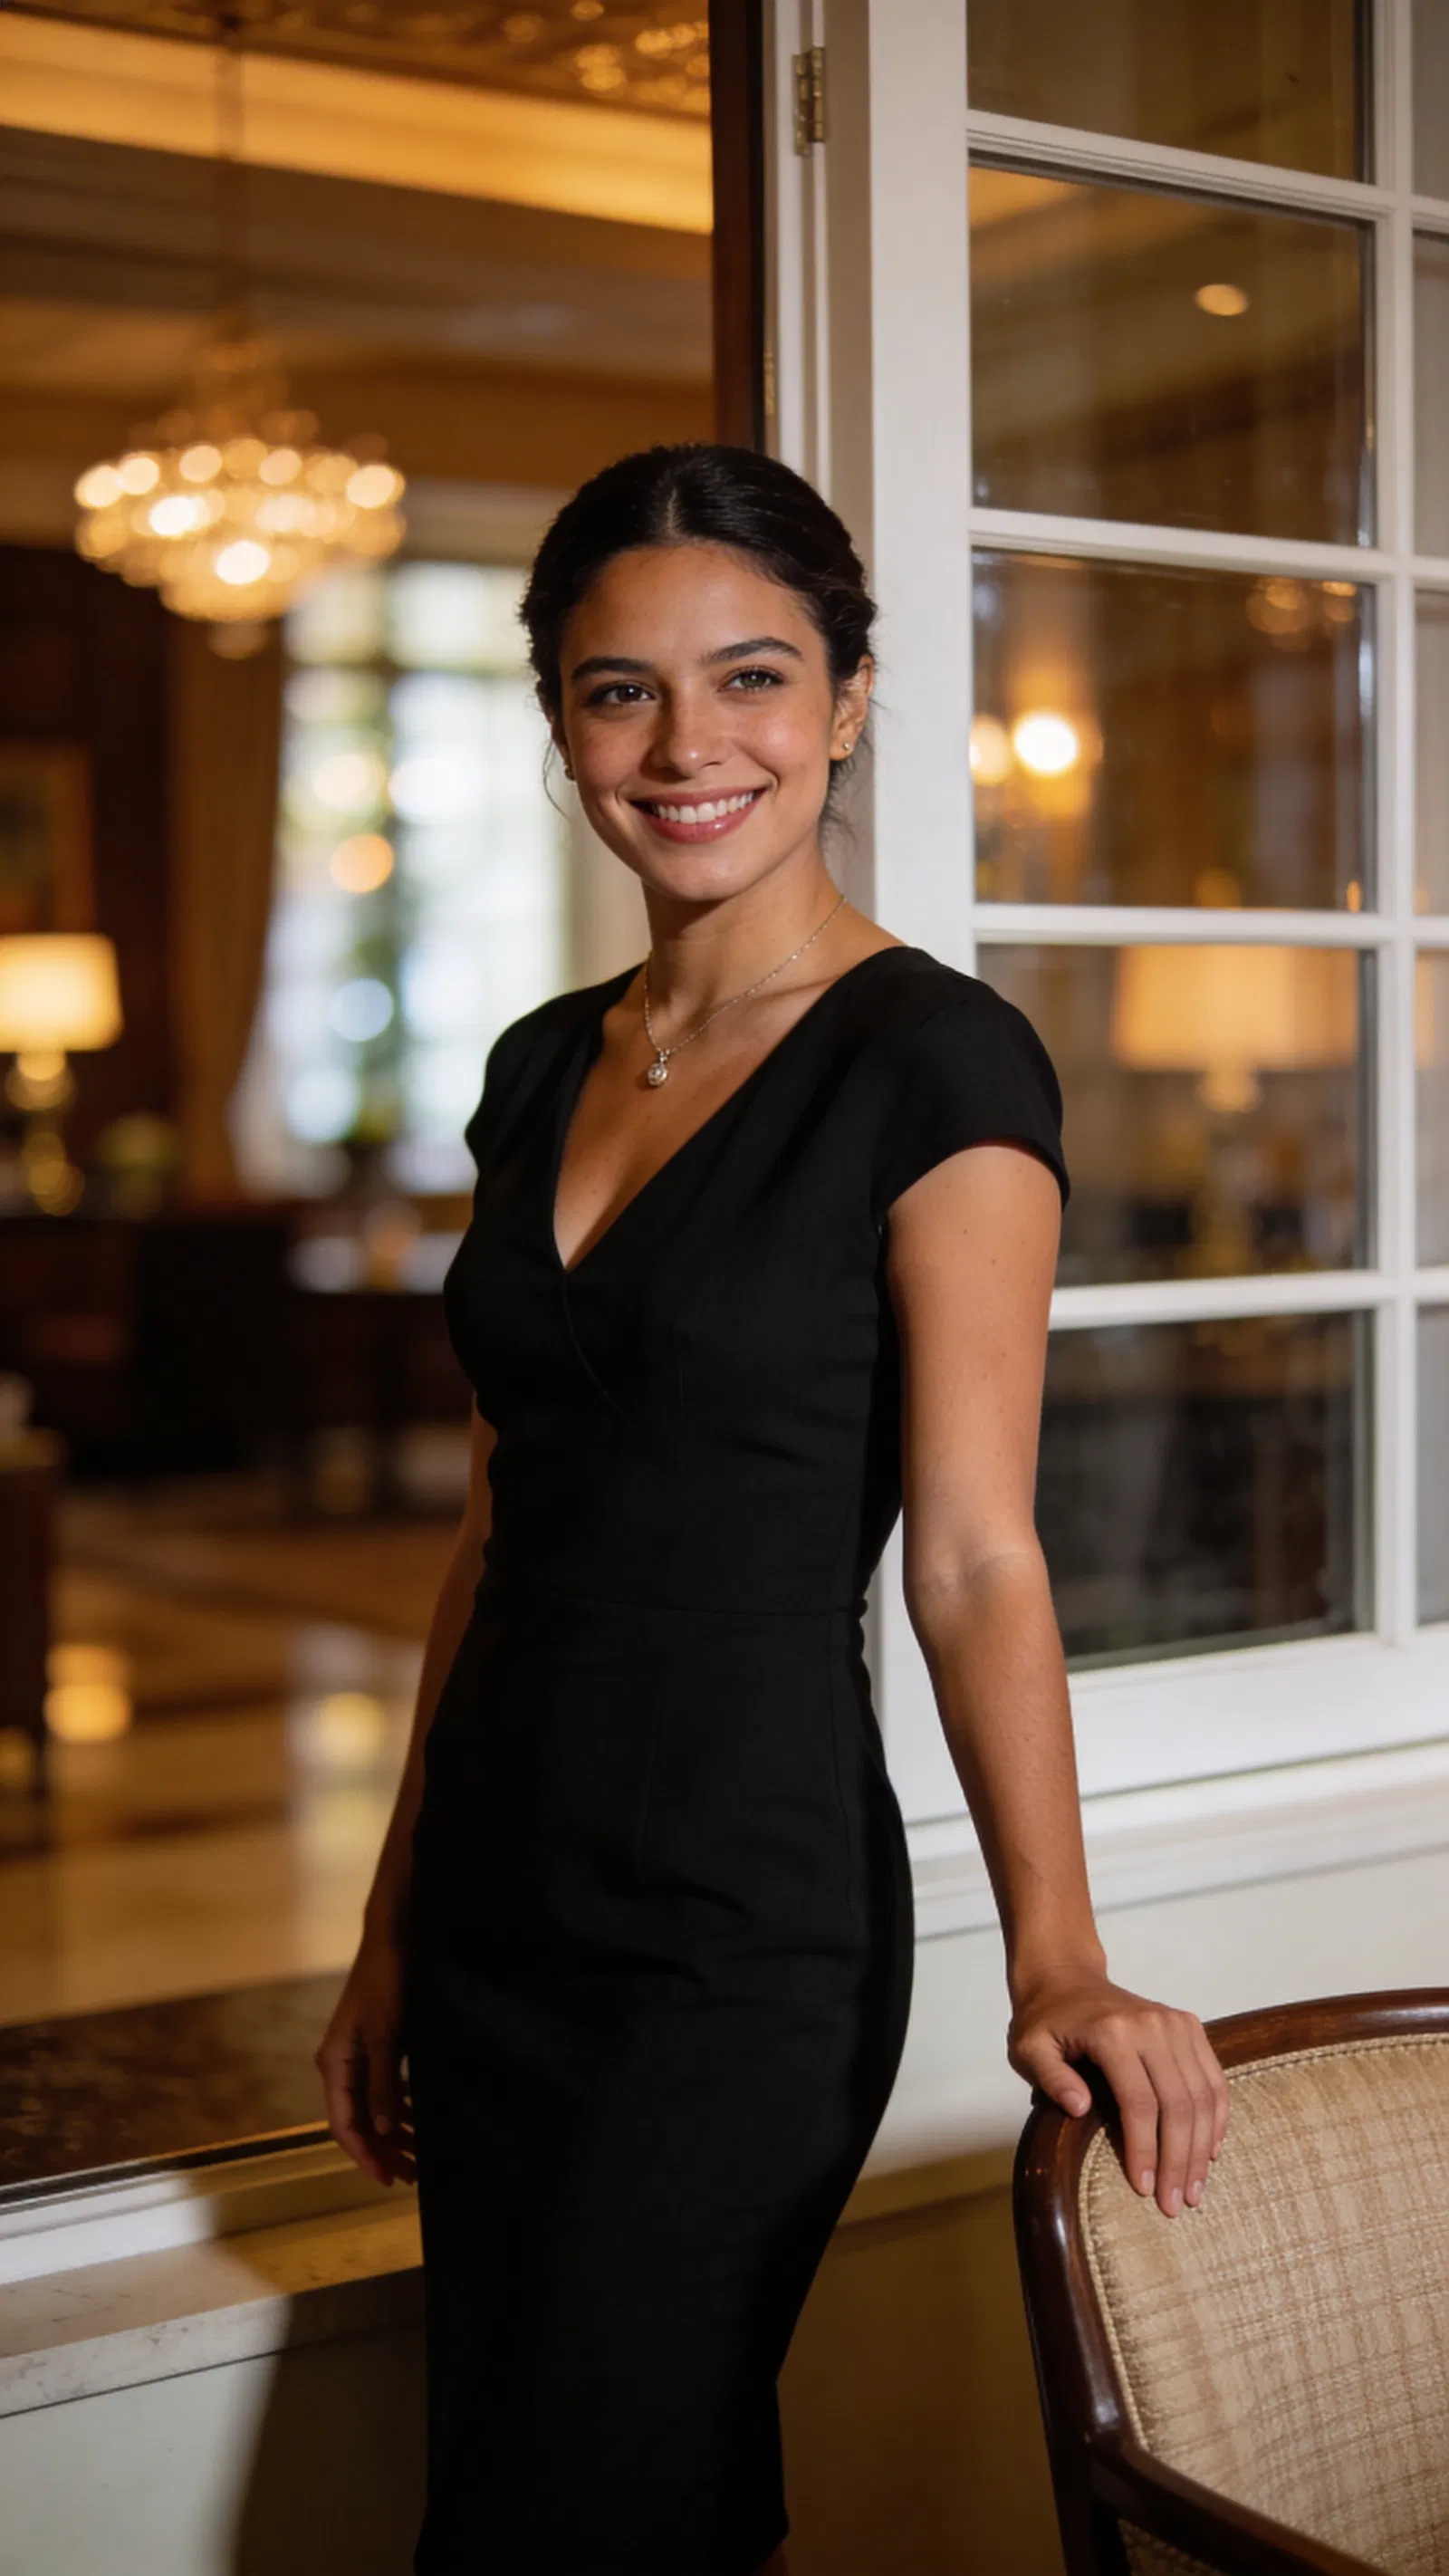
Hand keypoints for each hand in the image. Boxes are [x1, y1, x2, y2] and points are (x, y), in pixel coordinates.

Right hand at [315, 1934, 414, 2187]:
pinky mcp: (374, 2048)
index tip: (388, 2178)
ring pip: (371, 2108)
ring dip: (393, 2133)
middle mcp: (340, 2066)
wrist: (391, 1940)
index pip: (344, 2125)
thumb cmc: (386, 1985)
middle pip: (357, 2121)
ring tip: (418, 2157)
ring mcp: (357, 2057)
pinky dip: (399, 2108)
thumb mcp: (387, 2038)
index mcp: (334, 2065)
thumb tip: (385, 2130)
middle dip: (382, 2150)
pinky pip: (382, 2090)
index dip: (365, 2154)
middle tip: (410, 2176)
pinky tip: (417, 2122)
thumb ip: (384, 2085)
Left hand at [1009, 1967, 1229, 2217]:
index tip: (1143, 2189)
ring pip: (1201, 2095)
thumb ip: (1051, 2078)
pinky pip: (1213, 2078)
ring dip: (1201, 2147)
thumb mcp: (1029, 2048)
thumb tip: (1081, 2110)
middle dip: (1178, 2160)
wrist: (1067, 1977)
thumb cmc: (1044, 2020)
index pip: (1139, 2102)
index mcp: (1112, 2032)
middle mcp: (1152, 2025)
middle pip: (1177, 2103)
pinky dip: (1216, 2118)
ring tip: (1194, 2190)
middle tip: (1174, 2205)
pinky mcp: (1189, 2025)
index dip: (1144, 2150)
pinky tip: (1210, 2151)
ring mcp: (1175, 2023)